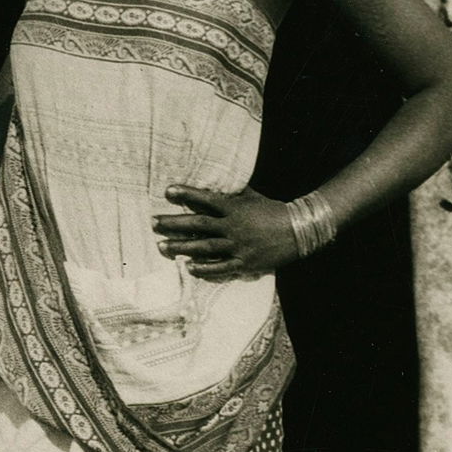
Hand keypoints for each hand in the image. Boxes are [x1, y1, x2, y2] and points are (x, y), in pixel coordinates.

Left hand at [153, 185, 297, 280]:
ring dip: (181, 247)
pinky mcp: (244, 262)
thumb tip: (215, 182)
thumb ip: (232, 193)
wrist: (298, 230)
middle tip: (154, 223)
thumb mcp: (252, 196)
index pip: (206, 199)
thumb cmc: (272, 210)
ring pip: (204, 247)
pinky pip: (220, 267)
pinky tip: (188, 268)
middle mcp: (233, 226)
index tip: (167, 191)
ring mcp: (238, 246)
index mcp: (234, 208)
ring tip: (162, 246)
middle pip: (198, 225)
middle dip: (174, 224)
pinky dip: (204, 269)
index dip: (186, 194)